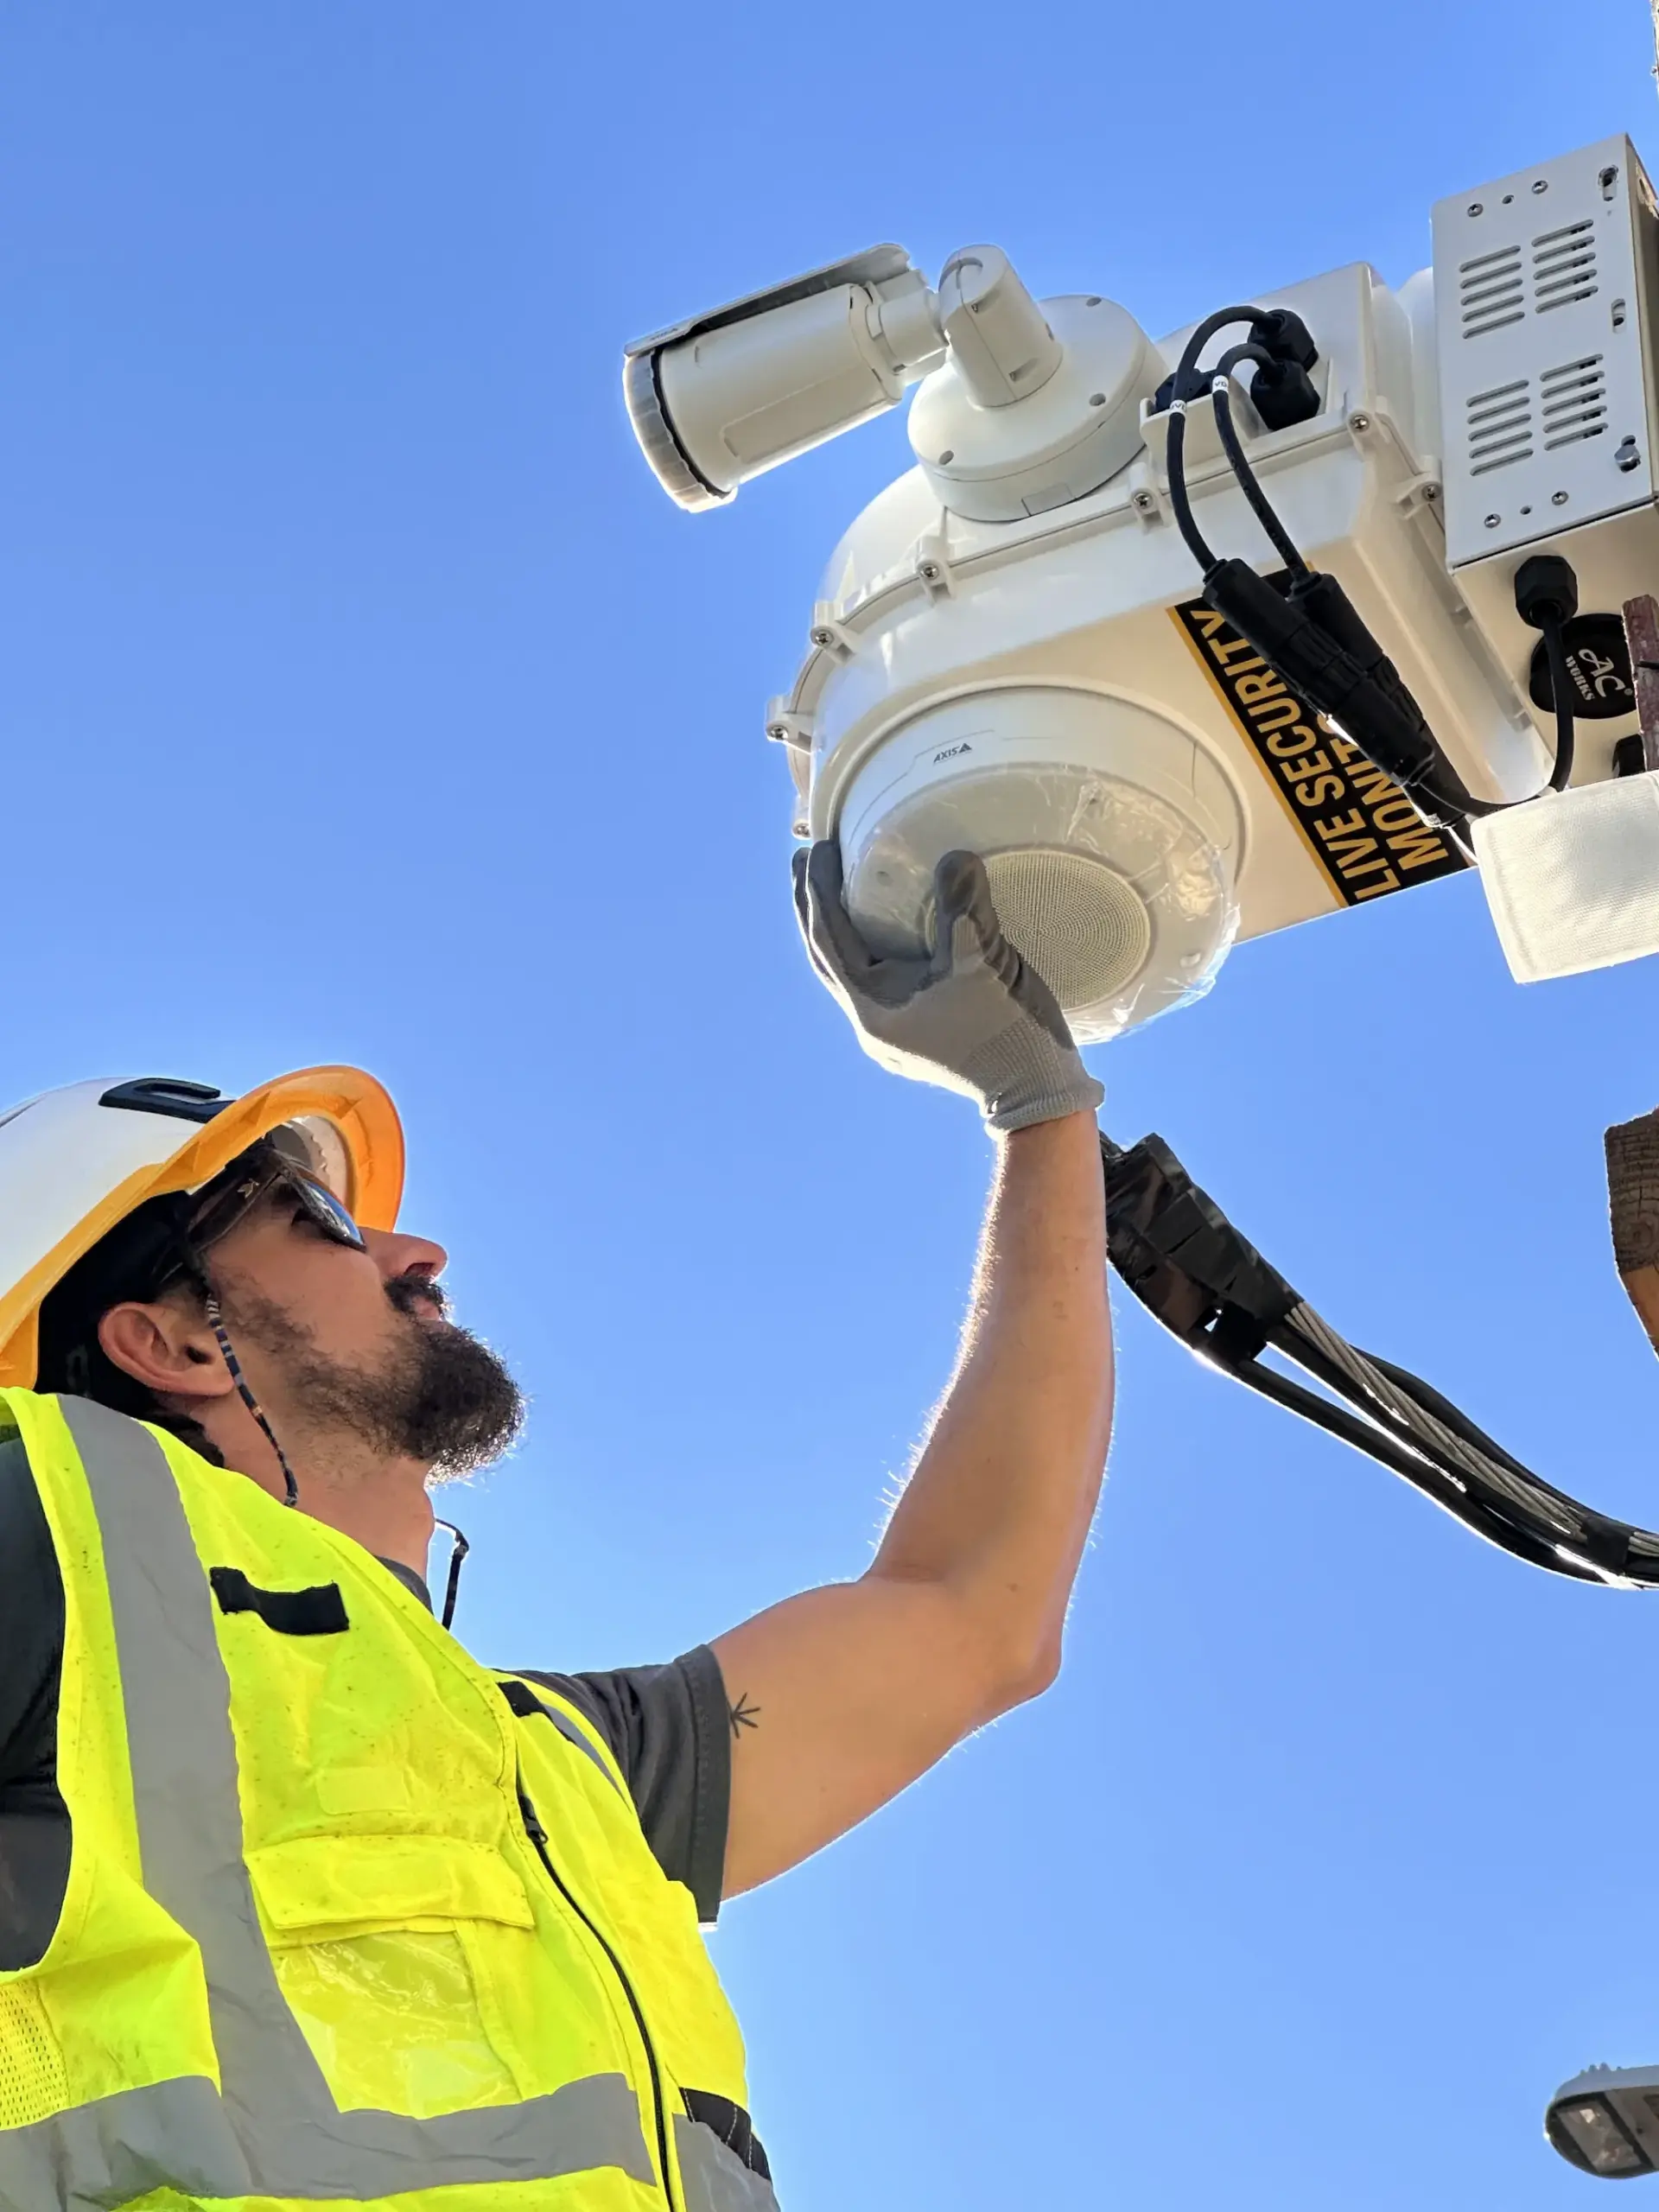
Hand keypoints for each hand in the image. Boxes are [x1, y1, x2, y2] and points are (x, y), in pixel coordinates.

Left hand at [792, 841, 1104, 1132]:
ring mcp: (890, 1031)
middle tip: (804, 858)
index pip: (828, 940)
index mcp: (872, 1012)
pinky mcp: (912, 1030)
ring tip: (831, 885)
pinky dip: (868, 946)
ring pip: (848, 970)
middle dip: (813, 906)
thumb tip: (955, 856)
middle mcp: (871, 1024)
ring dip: (837, 927)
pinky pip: (875, 979)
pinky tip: (879, 926)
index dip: (818, 891)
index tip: (813, 849)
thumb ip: (964, 910)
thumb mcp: (984, 965)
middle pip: (826, 956)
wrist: (1038, 1094)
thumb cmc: (1007, 1034)